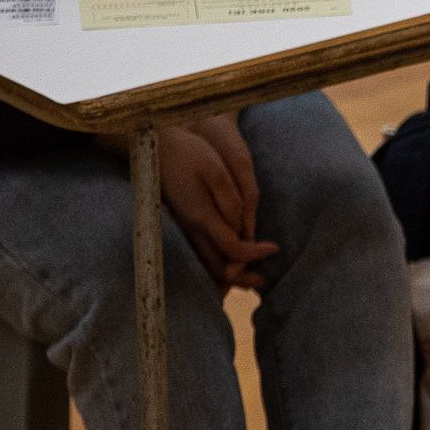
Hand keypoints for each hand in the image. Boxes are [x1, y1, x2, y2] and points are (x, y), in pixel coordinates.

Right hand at [157, 116, 275, 289]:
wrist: (155, 147)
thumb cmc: (189, 154)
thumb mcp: (215, 171)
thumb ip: (231, 202)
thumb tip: (241, 229)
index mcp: (202, 216)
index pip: (233, 248)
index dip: (255, 253)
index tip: (274, 248)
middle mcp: (191, 228)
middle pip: (217, 267)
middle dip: (241, 278)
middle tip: (262, 281)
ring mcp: (185, 227)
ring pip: (205, 264)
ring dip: (227, 275)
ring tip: (249, 279)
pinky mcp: (184, 224)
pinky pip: (199, 255)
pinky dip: (216, 266)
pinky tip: (229, 264)